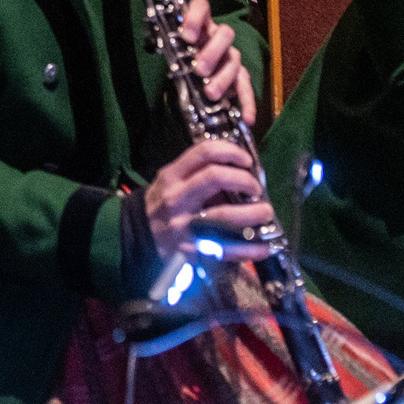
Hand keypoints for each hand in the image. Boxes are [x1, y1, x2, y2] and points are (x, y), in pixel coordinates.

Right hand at [141, 140, 274, 262]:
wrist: (138, 236)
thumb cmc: (163, 204)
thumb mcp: (172, 182)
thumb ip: (199, 173)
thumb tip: (241, 171)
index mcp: (172, 176)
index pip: (204, 152)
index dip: (231, 152)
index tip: (247, 161)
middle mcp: (176, 197)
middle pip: (215, 178)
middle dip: (244, 180)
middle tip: (256, 188)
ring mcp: (184, 225)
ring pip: (225, 215)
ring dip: (253, 213)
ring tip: (265, 213)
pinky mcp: (192, 250)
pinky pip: (226, 249)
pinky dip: (250, 249)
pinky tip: (263, 248)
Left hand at [179, 0, 255, 126]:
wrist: (191, 71)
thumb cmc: (180, 54)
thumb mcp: (171, 47)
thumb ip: (169, 46)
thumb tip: (158, 49)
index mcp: (199, 24)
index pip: (201, 7)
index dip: (195, 17)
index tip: (186, 36)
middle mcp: (217, 36)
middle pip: (226, 33)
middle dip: (213, 52)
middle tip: (200, 70)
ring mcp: (230, 55)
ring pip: (235, 59)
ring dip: (223, 77)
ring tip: (210, 93)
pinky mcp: (238, 75)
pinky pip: (246, 86)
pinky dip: (247, 102)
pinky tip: (247, 118)